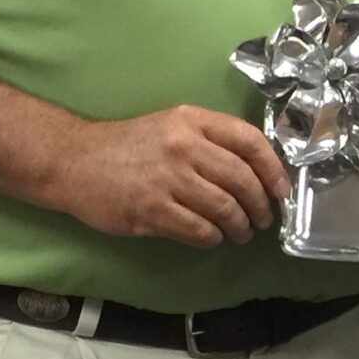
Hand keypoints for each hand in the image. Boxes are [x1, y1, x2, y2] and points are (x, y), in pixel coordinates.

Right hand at [49, 105, 291, 248]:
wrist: (76, 161)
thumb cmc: (130, 144)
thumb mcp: (173, 125)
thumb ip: (211, 140)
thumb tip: (256, 170)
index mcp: (193, 120)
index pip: (249, 140)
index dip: (273, 168)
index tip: (282, 189)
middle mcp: (184, 145)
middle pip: (241, 178)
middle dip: (260, 204)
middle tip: (264, 219)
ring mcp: (167, 179)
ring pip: (223, 208)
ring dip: (240, 226)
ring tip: (242, 232)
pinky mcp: (150, 210)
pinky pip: (198, 229)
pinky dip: (213, 238)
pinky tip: (213, 238)